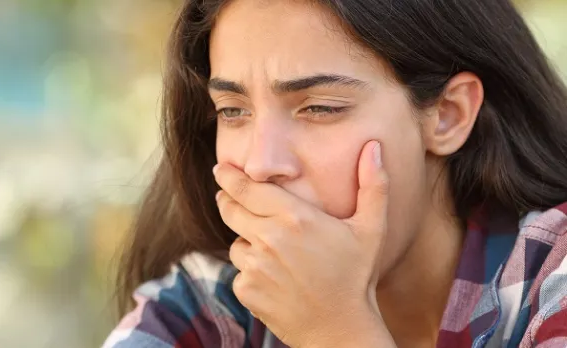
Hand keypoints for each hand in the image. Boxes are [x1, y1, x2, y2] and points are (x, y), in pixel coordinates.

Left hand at [215, 140, 394, 346]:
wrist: (340, 330)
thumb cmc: (357, 276)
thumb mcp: (372, 229)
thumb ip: (373, 185)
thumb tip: (374, 147)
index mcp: (295, 217)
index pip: (246, 188)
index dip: (228, 176)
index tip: (221, 169)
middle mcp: (269, 238)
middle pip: (229, 209)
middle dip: (227, 201)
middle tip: (230, 198)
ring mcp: (254, 266)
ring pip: (235, 243)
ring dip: (247, 243)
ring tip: (277, 255)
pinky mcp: (245, 289)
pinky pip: (239, 271)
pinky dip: (251, 273)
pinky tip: (277, 280)